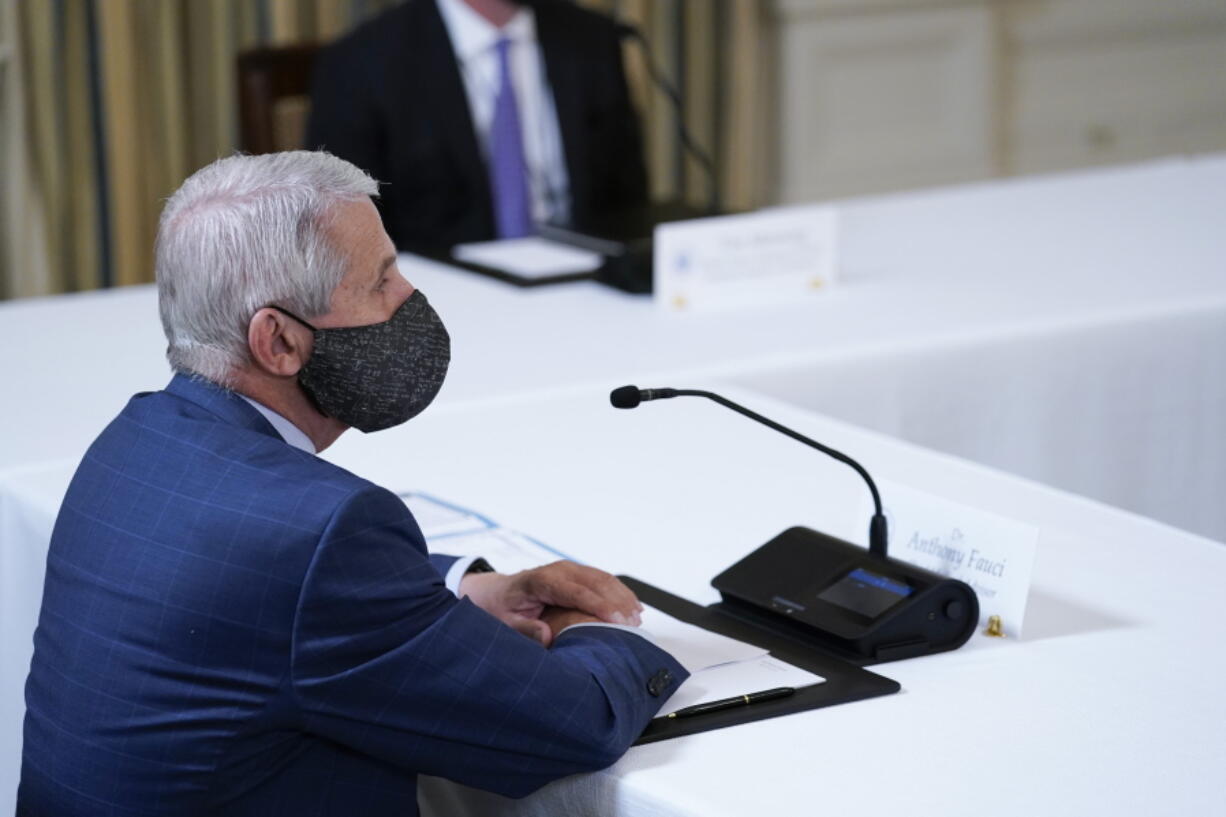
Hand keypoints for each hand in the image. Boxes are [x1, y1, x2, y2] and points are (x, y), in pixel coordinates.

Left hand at [459, 560, 642, 646]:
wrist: (495, 593)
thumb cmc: (500, 609)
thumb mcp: (505, 624)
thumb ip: (524, 630)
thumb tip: (546, 635)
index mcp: (540, 580)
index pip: (576, 591)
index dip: (599, 606)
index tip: (616, 621)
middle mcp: (558, 570)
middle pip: (596, 582)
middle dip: (618, 603)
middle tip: (633, 624)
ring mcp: (569, 569)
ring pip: (604, 579)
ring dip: (623, 597)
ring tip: (637, 618)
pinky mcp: (576, 574)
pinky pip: (603, 580)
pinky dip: (620, 593)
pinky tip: (632, 607)